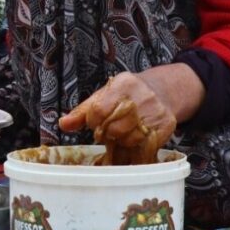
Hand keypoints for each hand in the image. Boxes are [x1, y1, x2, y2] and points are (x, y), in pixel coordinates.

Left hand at [58, 65, 202, 148]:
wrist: (161, 91)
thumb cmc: (126, 95)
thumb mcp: (103, 96)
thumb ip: (82, 112)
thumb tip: (63, 124)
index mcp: (123, 84)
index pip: (98, 111)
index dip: (94, 122)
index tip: (96, 122)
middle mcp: (143, 96)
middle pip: (114, 128)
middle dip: (108, 133)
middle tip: (110, 129)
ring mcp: (156, 111)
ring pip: (130, 139)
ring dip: (122, 140)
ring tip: (123, 131)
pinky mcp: (167, 125)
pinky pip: (145, 144)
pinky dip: (136, 145)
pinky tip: (135, 137)